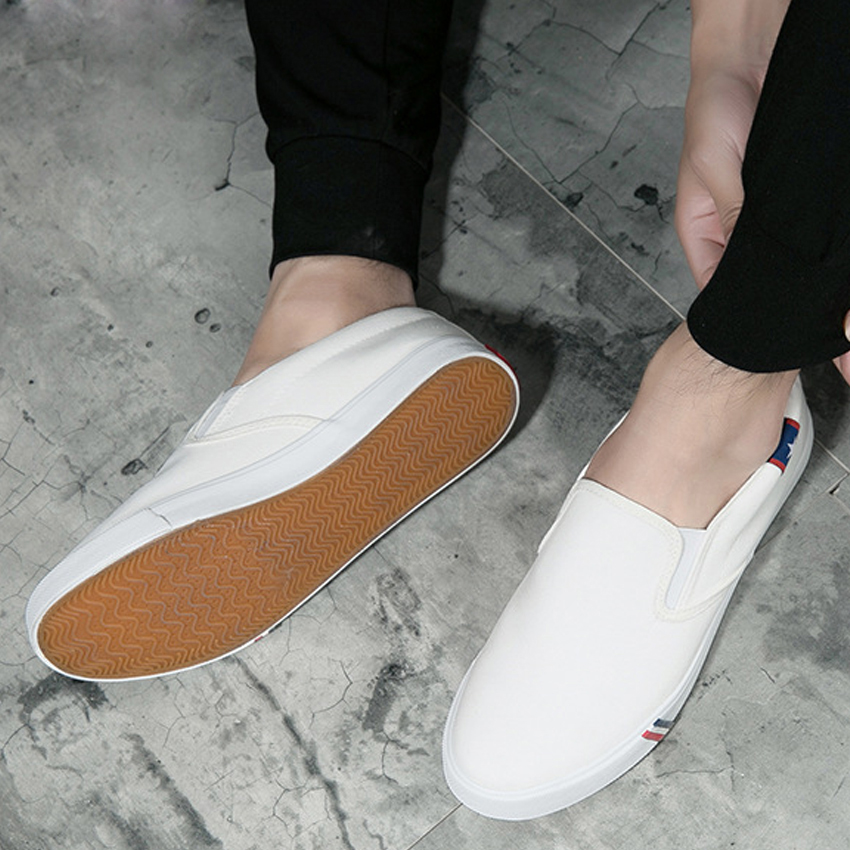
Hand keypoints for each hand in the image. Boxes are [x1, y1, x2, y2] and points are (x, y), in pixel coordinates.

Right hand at [676, 0, 789, 289]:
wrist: (750, 53)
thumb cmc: (714, 105)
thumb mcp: (715, 166)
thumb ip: (733, 213)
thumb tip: (749, 262)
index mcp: (701, 225)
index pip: (713, 280)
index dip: (732, 300)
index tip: (757, 314)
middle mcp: (731, 220)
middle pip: (746, 268)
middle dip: (766, 280)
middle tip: (792, 294)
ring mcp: (761, 205)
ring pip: (775, 245)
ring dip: (789, 252)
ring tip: (806, 266)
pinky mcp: (788, 188)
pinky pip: (798, 218)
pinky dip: (808, 227)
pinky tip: (819, 235)